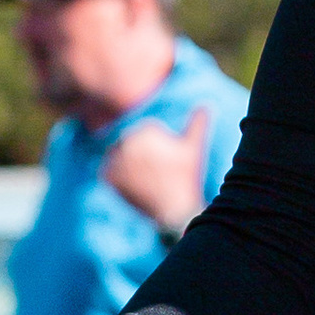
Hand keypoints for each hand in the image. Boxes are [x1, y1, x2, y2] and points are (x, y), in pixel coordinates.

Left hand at [101, 108, 210, 237]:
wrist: (175, 210)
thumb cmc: (186, 177)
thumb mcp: (193, 148)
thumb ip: (198, 123)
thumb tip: (206, 104)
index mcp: (146, 130)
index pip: (144, 134)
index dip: (156, 151)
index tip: (165, 165)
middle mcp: (128, 141)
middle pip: (129, 145)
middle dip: (140, 158)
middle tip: (155, 175)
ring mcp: (117, 159)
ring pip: (118, 157)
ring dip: (127, 166)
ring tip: (145, 180)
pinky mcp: (108, 176)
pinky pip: (107, 172)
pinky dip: (116, 178)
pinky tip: (133, 186)